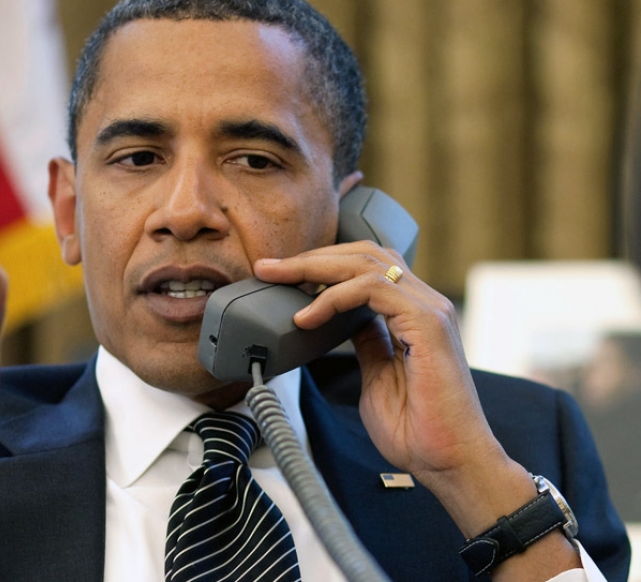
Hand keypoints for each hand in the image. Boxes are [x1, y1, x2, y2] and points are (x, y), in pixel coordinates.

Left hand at [254, 242, 493, 483]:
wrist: (449, 461)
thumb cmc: (417, 429)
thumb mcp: (376, 375)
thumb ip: (365, 342)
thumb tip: (340, 321)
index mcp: (413, 313)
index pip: (366, 267)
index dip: (322, 265)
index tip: (280, 275)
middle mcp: (424, 303)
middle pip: (363, 254)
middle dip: (311, 257)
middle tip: (269, 267)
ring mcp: (429, 309)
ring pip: (366, 262)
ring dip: (315, 266)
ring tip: (279, 278)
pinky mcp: (428, 322)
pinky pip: (373, 289)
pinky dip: (334, 296)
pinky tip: (307, 315)